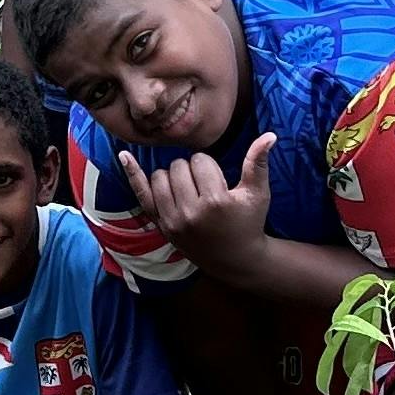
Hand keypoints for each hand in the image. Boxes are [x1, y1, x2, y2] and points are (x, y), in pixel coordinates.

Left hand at [113, 127, 282, 275]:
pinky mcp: (162, 226)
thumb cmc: (249, 222)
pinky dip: (133, 174)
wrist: (235, 259)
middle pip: (179, 166)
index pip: (201, 161)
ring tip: (189, 190)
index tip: (219, 183)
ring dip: (173, 176)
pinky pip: (142, 195)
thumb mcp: (258, 194)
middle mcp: (190, 212)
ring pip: (160, 176)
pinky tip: (124, 155)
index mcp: (215, 202)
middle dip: (192, 170)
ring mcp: (172, 221)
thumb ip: (259, 163)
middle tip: (205, 188)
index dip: (211, 167)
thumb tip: (270, 135)